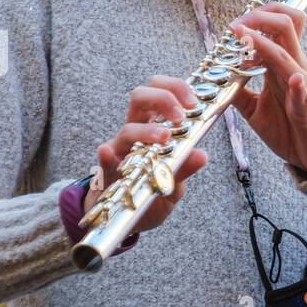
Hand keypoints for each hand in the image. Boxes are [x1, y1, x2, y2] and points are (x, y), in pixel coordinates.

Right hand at [82, 76, 208, 231]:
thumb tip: (201, 155)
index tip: (194, 102)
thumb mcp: (173, 184)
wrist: (122, 218)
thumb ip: (184, 168)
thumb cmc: (148, 193)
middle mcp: (135, 133)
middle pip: (141, 97)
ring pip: (127, 128)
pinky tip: (108, 153)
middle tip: (182, 116)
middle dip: (163, 98)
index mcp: (153, 128)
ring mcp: (120, 150)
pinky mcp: (106, 172)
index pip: (161, 93)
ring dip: (147, 130)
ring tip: (165, 138)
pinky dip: (106, 156)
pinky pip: (104, 160)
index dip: (176, 89)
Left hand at [228, 3, 306, 179]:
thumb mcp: (256, 110)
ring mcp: (303, 88)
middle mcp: (295, 69)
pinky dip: (298, 87)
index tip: (232, 27)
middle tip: (235, 27)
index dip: (254, 17)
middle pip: (285, 26)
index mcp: (283, 65)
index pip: (276, 25)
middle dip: (257, 18)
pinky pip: (304, 96)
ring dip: (265, 44)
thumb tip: (217, 78)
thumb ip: (238, 92)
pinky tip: (295, 80)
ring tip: (245, 37)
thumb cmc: (290, 129)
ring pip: (287, 56)